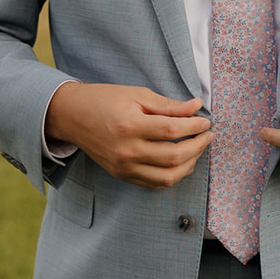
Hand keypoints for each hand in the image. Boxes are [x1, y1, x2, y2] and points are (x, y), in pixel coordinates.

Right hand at [46, 82, 211, 189]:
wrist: (72, 116)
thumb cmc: (104, 100)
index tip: (205, 121)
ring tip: (197, 149)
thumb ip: (167, 105)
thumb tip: (195, 107)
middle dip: (198, 146)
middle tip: (207, 135)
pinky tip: (180, 163)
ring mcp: (124, 167)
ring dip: (189, 164)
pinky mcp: (122, 175)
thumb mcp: (136, 94)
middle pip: (174, 157)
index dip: (195, 126)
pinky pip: (154, 184)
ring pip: (167, 177)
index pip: (173, 130)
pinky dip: (172, 176)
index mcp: (130, 125)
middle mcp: (127, 150)